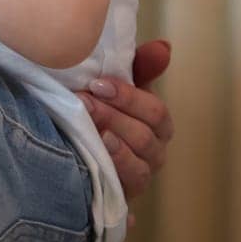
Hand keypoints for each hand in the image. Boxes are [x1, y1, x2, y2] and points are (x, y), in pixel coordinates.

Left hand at [77, 39, 172, 210]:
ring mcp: (141, 174)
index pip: (155, 111)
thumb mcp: (116, 87)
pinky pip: (128, 186)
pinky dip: (116, 168)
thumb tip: (164, 47)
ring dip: (114, 144)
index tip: (97, 83)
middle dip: (113, 116)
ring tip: (91, 129)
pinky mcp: (124, 194)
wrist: (76, 151)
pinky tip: (99, 155)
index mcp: (156, 123)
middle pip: (144, 135)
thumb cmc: (103, 110)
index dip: (128, 97)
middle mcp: (154, 150)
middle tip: (84, 102)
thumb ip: (140, 67)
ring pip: (139, 162)